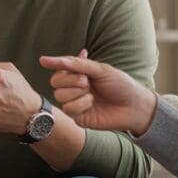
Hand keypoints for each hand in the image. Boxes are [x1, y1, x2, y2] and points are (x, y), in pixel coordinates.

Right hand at [39, 49, 156, 134]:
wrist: (135, 106)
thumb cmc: (120, 85)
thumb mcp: (98, 69)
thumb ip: (73, 64)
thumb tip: (42, 60)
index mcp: (78, 76)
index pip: (57, 71)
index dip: (65, 70)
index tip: (81, 71)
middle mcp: (74, 89)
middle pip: (54, 83)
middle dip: (72, 81)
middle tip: (88, 82)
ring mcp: (75, 104)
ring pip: (59, 96)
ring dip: (78, 93)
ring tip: (93, 95)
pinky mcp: (78, 118)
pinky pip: (68, 109)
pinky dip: (81, 105)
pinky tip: (93, 105)